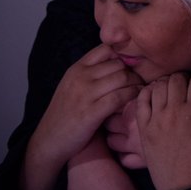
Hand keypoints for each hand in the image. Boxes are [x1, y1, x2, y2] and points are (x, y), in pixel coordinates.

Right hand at [21, 44, 142, 189]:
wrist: (48, 141)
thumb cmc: (66, 114)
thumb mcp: (73, 86)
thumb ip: (92, 73)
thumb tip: (119, 63)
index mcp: (76, 68)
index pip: (106, 48)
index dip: (123, 56)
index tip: (131, 68)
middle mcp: (80, 77)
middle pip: (119, 64)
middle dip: (134, 72)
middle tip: (142, 82)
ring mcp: (85, 94)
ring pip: (123, 78)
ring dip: (136, 85)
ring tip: (141, 92)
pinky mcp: (92, 112)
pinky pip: (120, 97)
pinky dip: (132, 97)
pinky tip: (134, 102)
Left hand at [137, 73, 190, 189]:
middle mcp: (174, 113)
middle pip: (176, 79)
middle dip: (182, 80)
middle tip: (185, 89)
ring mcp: (156, 120)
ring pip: (158, 86)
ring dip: (165, 85)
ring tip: (171, 92)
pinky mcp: (144, 130)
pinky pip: (141, 101)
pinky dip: (147, 93)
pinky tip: (155, 98)